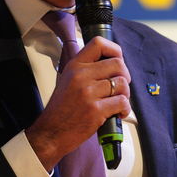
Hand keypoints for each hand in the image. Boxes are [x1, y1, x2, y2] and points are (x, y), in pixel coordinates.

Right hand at [25, 36, 130, 170]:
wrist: (51, 133)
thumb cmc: (62, 108)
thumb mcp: (68, 79)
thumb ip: (86, 68)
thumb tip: (111, 62)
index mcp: (75, 65)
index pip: (98, 43)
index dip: (114, 50)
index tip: (117, 61)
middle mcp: (81, 75)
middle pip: (118, 64)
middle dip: (125, 75)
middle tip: (121, 86)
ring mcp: (88, 93)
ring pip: (122, 83)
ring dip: (126, 94)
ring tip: (118, 102)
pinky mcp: (96, 110)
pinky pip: (122, 102)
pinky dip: (125, 109)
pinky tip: (119, 113)